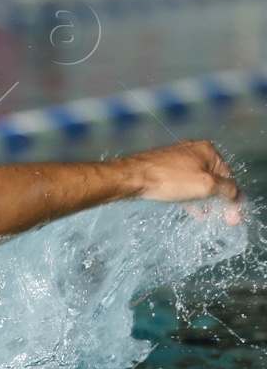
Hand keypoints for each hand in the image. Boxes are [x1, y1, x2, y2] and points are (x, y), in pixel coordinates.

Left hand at [124, 140, 243, 224]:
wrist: (131, 177)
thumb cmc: (168, 180)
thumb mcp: (205, 186)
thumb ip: (226, 189)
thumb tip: (236, 194)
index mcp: (206, 150)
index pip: (228, 175)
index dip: (231, 196)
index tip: (231, 214)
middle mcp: (192, 150)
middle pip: (212, 178)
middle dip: (217, 199)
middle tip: (220, 218)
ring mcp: (176, 158)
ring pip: (196, 181)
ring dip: (202, 199)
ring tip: (203, 215)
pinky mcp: (162, 167)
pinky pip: (182, 182)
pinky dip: (188, 195)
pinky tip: (189, 208)